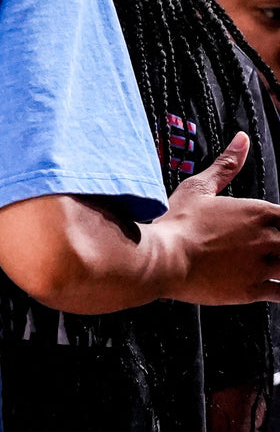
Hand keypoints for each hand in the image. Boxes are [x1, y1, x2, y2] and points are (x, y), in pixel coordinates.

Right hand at [154, 132, 279, 304]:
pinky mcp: (252, 291)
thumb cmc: (177, 223)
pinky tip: (277, 287)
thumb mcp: (200, 187)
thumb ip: (226, 164)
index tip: (274, 226)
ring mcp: (260, 266)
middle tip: (272, 244)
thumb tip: (242, 139)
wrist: (163, 258)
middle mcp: (265, 238)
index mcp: (257, 212)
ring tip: (275, 263)